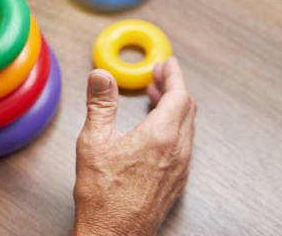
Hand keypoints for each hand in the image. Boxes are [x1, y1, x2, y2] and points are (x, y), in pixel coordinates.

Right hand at [72, 58, 195, 235]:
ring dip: (175, 107)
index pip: (179, 95)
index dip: (174, 75)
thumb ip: (101, 103)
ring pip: (187, 127)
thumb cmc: (103, 195)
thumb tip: (101, 76)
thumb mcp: (94, 141)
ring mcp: (180, 169)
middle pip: (187, 109)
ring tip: (155, 99)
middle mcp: (177, 152)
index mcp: (161, 137)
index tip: (167, 63)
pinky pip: (183, 145)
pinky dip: (174, 127)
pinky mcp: (176, 182)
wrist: (112, 235)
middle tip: (159, 76)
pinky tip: (155, 130)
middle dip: (174, 87)